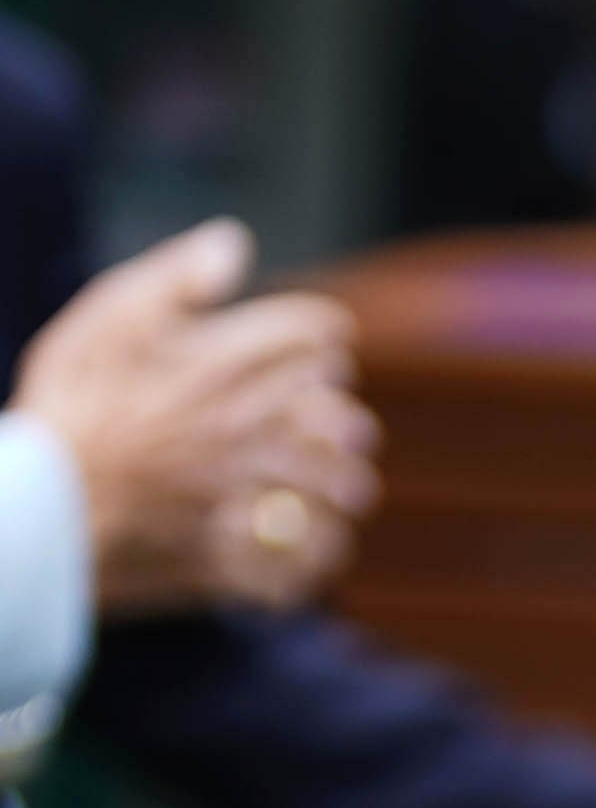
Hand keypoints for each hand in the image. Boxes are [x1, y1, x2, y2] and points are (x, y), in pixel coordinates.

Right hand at [14, 223, 376, 615]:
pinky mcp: (226, 558)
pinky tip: (320, 550)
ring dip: (343, 486)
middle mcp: (239, 430)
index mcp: (215, 367)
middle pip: (332, 417)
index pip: (304, 336)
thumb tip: (233, 243)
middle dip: (342, 416)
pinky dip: (315, 559)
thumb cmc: (61, 410)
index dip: (321, 332)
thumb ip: (171, 279)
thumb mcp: (101, 323)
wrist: (31, 509)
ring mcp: (237, 497)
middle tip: (352, 424)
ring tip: (351, 488)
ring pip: (327, 491)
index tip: (331, 336)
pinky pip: (297, 565)